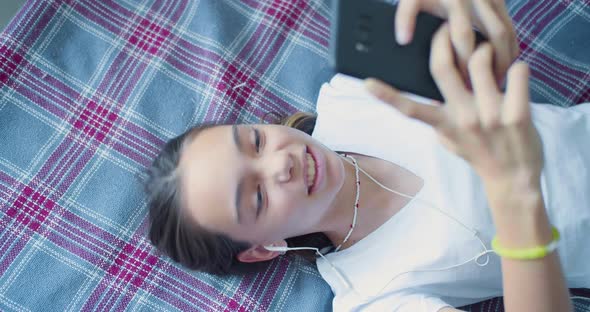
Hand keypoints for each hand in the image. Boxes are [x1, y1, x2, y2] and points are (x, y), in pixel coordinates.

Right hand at [366, 24, 542, 183]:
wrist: (513, 179)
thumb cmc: (479, 154)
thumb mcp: (449, 140)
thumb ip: (437, 118)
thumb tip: (424, 98)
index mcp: (444, 124)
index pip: (410, 109)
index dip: (386, 95)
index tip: (367, 83)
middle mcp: (464, 119)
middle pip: (443, 68)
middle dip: (444, 40)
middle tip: (447, 30)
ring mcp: (490, 116)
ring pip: (480, 60)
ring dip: (484, 49)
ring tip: (488, 56)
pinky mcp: (517, 115)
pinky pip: (517, 71)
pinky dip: (517, 66)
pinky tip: (514, 75)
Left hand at [396, 0, 518, 82]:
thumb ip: (405, 16)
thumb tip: (404, 39)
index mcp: (454, 1)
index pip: (462, 35)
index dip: (463, 61)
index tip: (460, 82)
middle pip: (492, 35)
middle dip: (490, 63)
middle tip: (483, 87)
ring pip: (506, 32)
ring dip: (504, 58)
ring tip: (496, 81)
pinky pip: (510, 28)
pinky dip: (510, 48)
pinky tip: (504, 66)